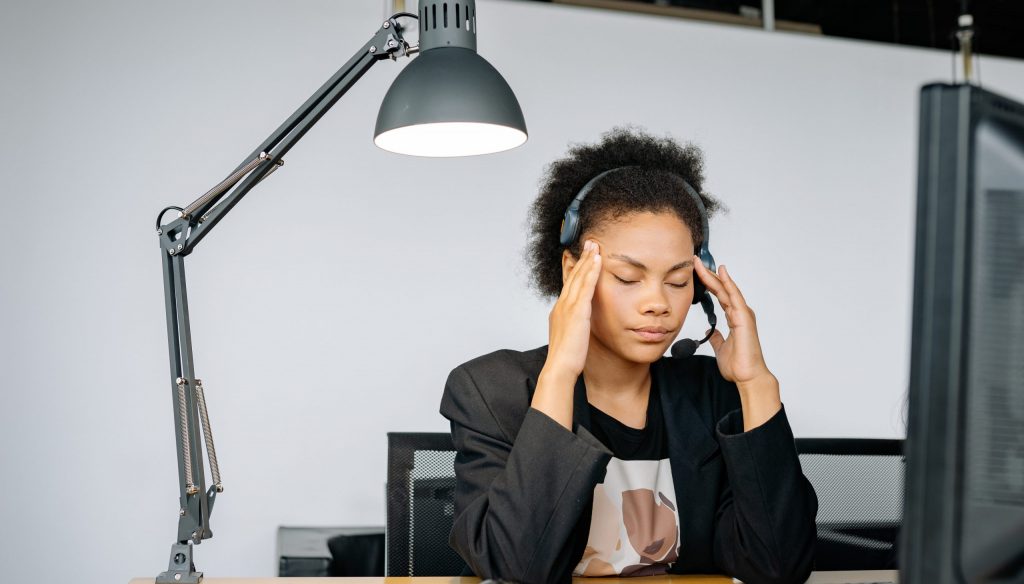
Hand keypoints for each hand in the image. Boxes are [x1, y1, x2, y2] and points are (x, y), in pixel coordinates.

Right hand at [544, 240, 601, 378]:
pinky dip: (591, 272)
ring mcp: (568, 307)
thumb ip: (574, 326)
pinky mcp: (577, 312)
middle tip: (589, 243)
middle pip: (572, 276)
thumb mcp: (569, 337)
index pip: (568, 285)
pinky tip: (597, 261)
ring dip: (587, 260)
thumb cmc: (566, 358)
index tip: (581, 257)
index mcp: (559, 311)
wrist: (560, 368)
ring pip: (578, 277)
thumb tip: (579, 324)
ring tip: (595, 245)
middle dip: (581, 258)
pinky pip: (585, 287)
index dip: (575, 269)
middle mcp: (562, 305)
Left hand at [693, 258, 772, 385]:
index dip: (708, 283)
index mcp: (734, 318)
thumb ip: (717, 338)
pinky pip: (734, 297)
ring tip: (701, 264)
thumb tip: (710, 332)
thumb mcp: (721, 348)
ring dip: (714, 275)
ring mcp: (743, 314)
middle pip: (721, 288)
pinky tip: (721, 272)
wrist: (748, 376)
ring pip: (726, 289)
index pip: (719, 295)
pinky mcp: (744, 317)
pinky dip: (728, 283)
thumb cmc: (739, 364)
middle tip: (695, 262)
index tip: (696, 273)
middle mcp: (739, 313)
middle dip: (708, 275)